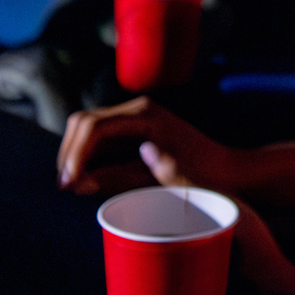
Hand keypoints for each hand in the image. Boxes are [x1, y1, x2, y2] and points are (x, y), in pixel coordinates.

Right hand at [57, 96, 244, 195]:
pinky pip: (102, 137)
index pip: (94, 126)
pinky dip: (88, 155)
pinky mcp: (136, 129)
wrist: (231, 171)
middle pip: (85, 122)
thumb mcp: (162, 180)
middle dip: (70, 152)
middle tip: (63, 185)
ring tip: (69, 184)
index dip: (75, 154)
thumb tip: (79, 182)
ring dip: (76, 154)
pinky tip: (84, 176)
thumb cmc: (205, 176)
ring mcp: (136, 117)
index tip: (67, 182)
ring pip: (90, 128)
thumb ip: (121, 179)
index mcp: (146, 115)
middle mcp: (138, 109)